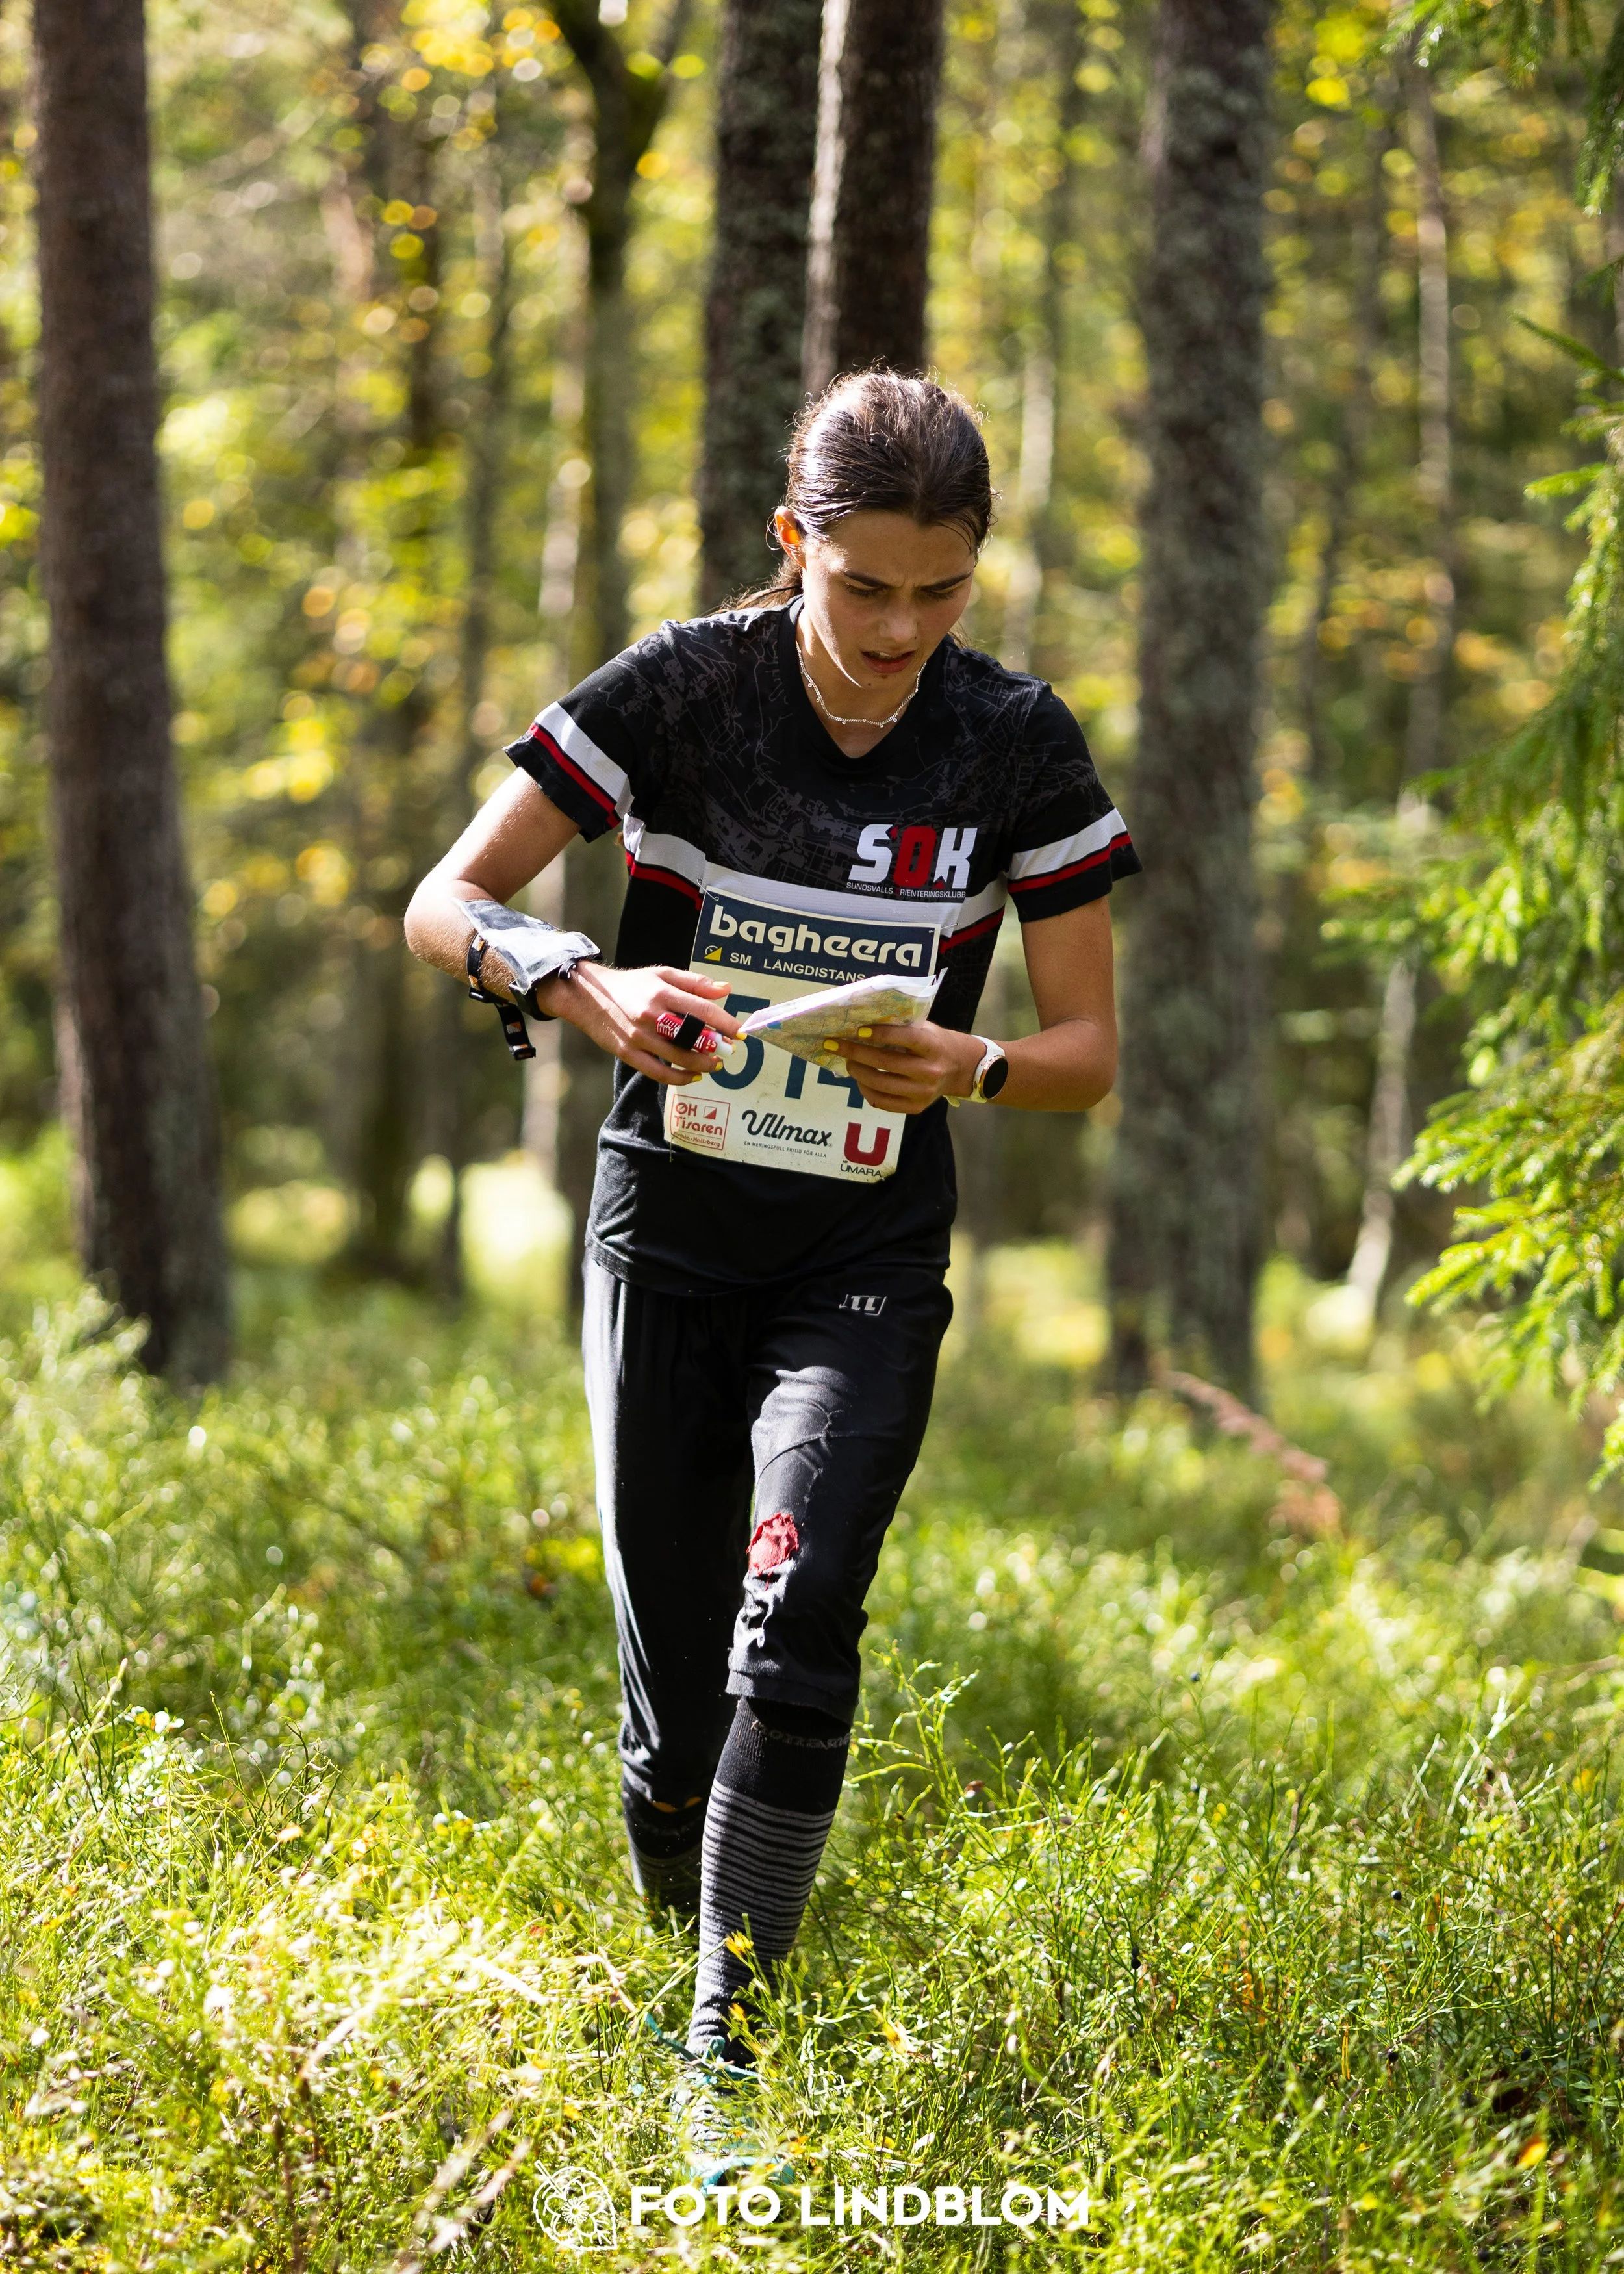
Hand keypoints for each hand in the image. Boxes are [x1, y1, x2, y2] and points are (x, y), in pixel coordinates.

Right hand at [541, 962, 740, 1084]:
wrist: (588, 996)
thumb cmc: (631, 985)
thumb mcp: (662, 974)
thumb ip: (695, 982)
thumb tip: (725, 989)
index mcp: (661, 993)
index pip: (702, 1010)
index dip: (726, 1023)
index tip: (742, 1032)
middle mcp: (651, 1015)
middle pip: (692, 1036)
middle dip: (716, 1046)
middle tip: (729, 1049)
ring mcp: (638, 1037)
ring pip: (678, 1058)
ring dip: (702, 1064)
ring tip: (716, 1064)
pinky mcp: (628, 1054)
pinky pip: (659, 1073)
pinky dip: (679, 1078)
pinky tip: (694, 1076)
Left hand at [838, 1021, 983, 1114]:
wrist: (960, 1069)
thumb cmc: (934, 1043)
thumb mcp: (925, 1029)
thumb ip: (901, 1026)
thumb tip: (863, 1021)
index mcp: (933, 1046)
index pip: (906, 1038)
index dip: (882, 1034)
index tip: (859, 1030)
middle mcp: (930, 1071)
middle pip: (886, 1062)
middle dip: (856, 1052)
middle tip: (836, 1045)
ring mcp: (923, 1092)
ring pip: (880, 1084)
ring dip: (857, 1072)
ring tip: (847, 1062)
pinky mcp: (915, 1108)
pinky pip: (882, 1102)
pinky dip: (865, 1090)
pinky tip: (859, 1079)